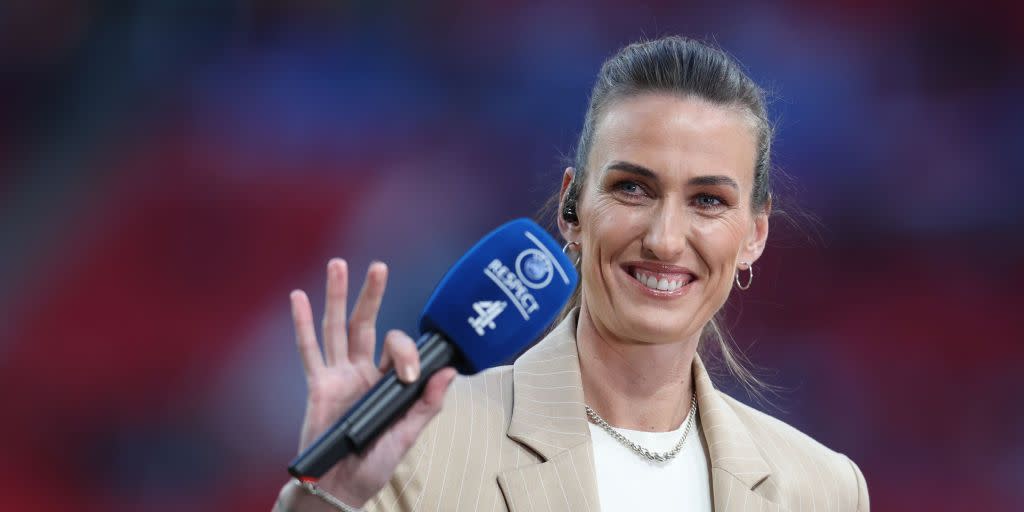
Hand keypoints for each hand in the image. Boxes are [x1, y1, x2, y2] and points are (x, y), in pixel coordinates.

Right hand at [277, 259, 456, 510]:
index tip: (406, 374)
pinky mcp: (318, 385)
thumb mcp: (409, 434)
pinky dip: (302, 323)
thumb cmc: (375, 463)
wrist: (343, 485)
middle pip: (366, 323)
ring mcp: (338, 375)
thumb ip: (428, 403)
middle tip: (378, 266)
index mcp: (386, 380)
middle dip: (371, 294)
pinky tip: (298, 297)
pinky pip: (309, 350)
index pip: (397, 346)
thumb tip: (448, 371)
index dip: (404, 352)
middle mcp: (362, 371)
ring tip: (337, 265)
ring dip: (337, 296)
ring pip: (337, 328)